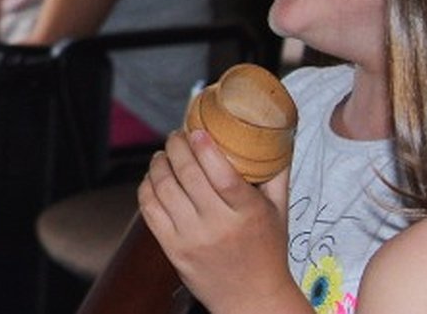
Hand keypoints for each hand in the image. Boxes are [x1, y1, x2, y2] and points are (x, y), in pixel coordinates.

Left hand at [138, 129, 295, 312]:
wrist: (252, 299)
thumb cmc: (267, 251)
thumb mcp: (280, 212)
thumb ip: (275, 173)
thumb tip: (274, 135)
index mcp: (247, 214)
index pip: (221, 174)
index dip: (204, 147)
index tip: (196, 130)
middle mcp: (218, 226)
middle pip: (187, 175)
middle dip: (176, 146)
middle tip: (176, 136)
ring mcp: (192, 239)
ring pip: (164, 188)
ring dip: (159, 163)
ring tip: (163, 154)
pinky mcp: (172, 250)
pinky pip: (149, 209)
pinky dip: (147, 187)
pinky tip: (153, 178)